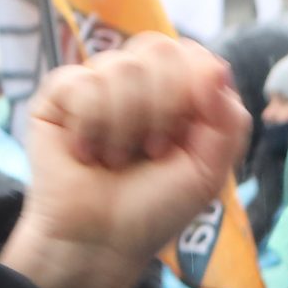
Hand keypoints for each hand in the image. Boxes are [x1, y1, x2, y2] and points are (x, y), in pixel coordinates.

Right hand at [2, 34, 248, 287]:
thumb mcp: (209, 171)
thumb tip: (217, 67)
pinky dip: (91, 127)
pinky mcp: (59, 93)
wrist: (102, 239)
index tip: (185, 137)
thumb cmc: (156, 207)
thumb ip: (228, 120)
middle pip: (158, 48)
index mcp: (181, 93)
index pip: (193, 54)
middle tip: (153, 153)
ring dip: (126, 127)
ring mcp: (99, 83)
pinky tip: (87, 152)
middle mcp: (140, 81)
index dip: (193, 90)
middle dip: (162, 109)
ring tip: (117, 160)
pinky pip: (80, 82)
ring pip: (121, 67)